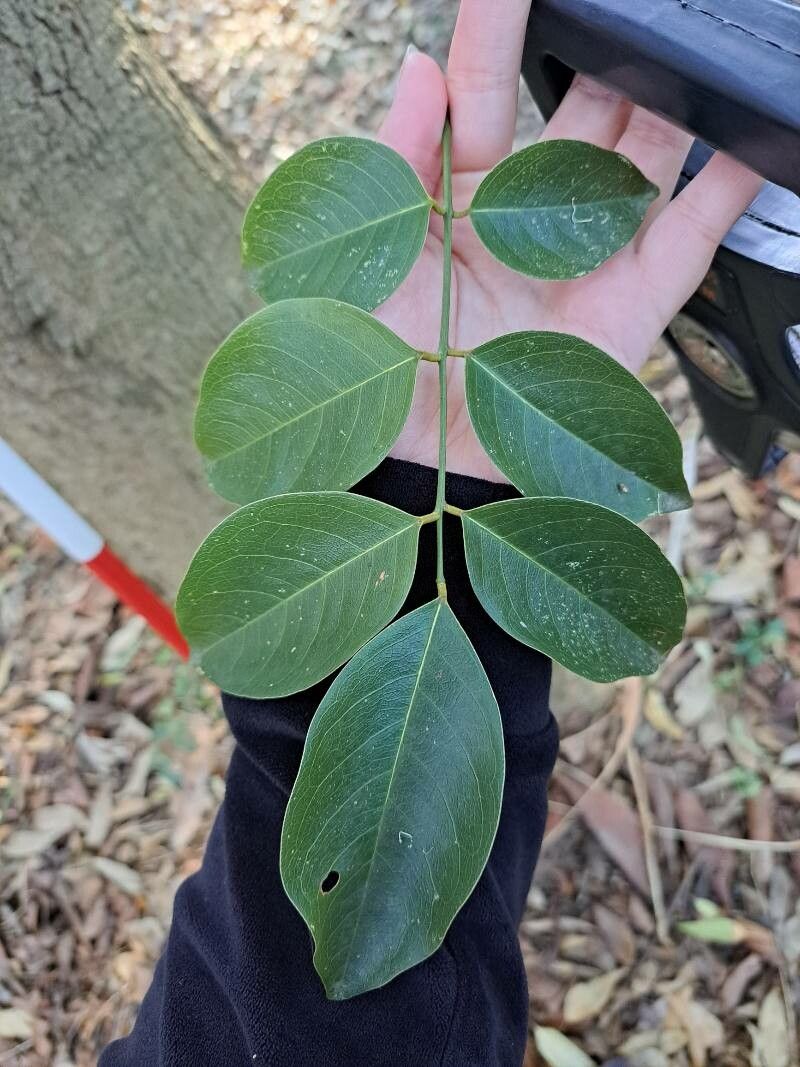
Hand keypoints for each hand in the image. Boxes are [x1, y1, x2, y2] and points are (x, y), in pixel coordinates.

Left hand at [377, 0, 762, 480]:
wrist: (427, 482)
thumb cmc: (376, 379)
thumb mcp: (361, 266)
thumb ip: (389, 167)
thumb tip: (417, 63)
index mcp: (457, 200)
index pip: (483, 90)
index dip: (498, 25)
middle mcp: (528, 220)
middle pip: (581, 112)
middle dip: (607, 57)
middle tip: (626, 11)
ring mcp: (585, 260)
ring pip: (642, 157)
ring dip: (669, 105)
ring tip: (689, 52)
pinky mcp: (632, 308)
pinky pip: (689, 238)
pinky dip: (728, 188)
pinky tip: (751, 138)